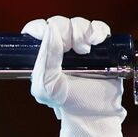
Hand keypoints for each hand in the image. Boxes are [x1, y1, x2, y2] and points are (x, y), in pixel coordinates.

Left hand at [22, 16, 125, 136]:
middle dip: (68, 32)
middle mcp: (60, 49)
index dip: (44, 29)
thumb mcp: (46, 86)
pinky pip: (98, 27)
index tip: (53, 38)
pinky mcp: (99, 47)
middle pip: (60, 23)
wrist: (94, 113)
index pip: (38, 30)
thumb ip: (45, 60)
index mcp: (44, 57)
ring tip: (86, 52)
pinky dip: (98, 31)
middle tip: (76, 50)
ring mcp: (80, 46)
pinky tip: (97, 43)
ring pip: (78, 23)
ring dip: (83, 33)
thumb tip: (51, 30)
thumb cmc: (68, 103)